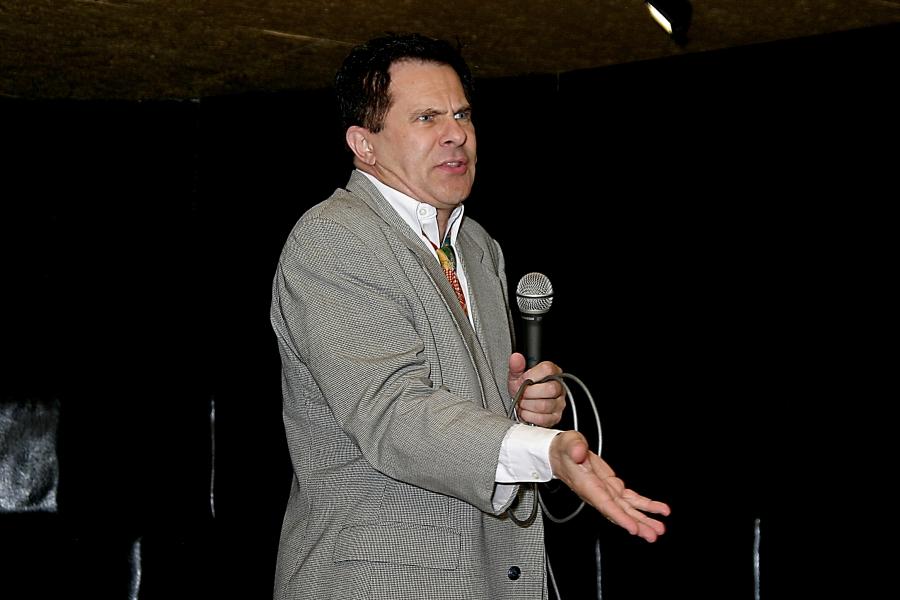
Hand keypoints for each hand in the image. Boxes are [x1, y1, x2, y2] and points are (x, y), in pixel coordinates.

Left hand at [507, 352, 565, 427]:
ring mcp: (559, 403)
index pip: (548, 370)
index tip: (522, 380)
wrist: (522, 405)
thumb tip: (516, 358)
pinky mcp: (555, 417)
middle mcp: (559, 387)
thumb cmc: (522, 389)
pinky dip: (530, 416)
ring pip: (545, 405)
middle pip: (550, 389)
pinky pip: (543, 419)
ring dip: (528, 406)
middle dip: (530, 393)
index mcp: (552, 373)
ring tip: (523, 403)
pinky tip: (526, 412)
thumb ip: (516, 366)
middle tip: (522, 394)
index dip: (532, 376)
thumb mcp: (516, 376)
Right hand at [550, 431, 670, 541]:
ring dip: (644, 519)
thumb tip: (579, 451)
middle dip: (636, 525)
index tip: (633, 528)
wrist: (562, 454)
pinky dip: (646, 505)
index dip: (620, 517)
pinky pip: (631, 499)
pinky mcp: (613, 488)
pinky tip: (659, 510)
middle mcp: (598, 493)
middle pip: (619, 513)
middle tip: (652, 535)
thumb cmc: (564, 450)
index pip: (605, 504)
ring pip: (627, 509)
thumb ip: (574, 446)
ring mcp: (607, 492)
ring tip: (659, 527)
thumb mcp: (568, 443)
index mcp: (587, 485)